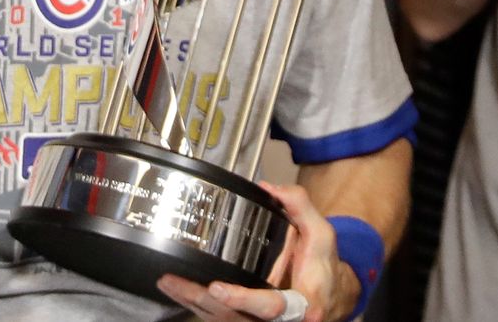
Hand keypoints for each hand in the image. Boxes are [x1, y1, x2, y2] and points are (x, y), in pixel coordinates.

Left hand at [156, 184, 351, 321]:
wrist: (329, 296)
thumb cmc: (323, 269)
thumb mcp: (321, 234)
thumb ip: (300, 207)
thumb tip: (272, 189)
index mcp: (303, 305)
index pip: (271, 307)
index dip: (243, 300)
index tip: (218, 288)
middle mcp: (281, 321)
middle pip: (235, 317)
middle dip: (202, 299)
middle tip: (175, 280)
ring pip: (223, 321)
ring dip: (192, 302)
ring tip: (168, 282)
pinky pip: (221, 319)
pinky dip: (198, 306)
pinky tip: (180, 291)